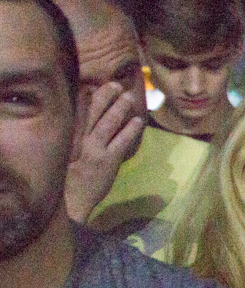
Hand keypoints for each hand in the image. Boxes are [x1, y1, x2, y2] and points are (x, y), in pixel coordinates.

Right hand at [64, 81, 144, 220]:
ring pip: (107, 123)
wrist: (67, 202)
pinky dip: (130, 130)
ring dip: (119, 108)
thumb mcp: (63, 156)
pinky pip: (121, 142)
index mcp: (66, 137)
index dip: (87, 97)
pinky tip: (138, 121)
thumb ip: (72, 140)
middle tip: (115, 85)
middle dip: (104, 96)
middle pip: (91, 112)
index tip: (94, 85)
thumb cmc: (65, 180)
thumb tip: (85, 125)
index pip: (76, 112)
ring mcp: (93, 150)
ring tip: (129, 97)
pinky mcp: (106, 161)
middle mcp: (77, 140)